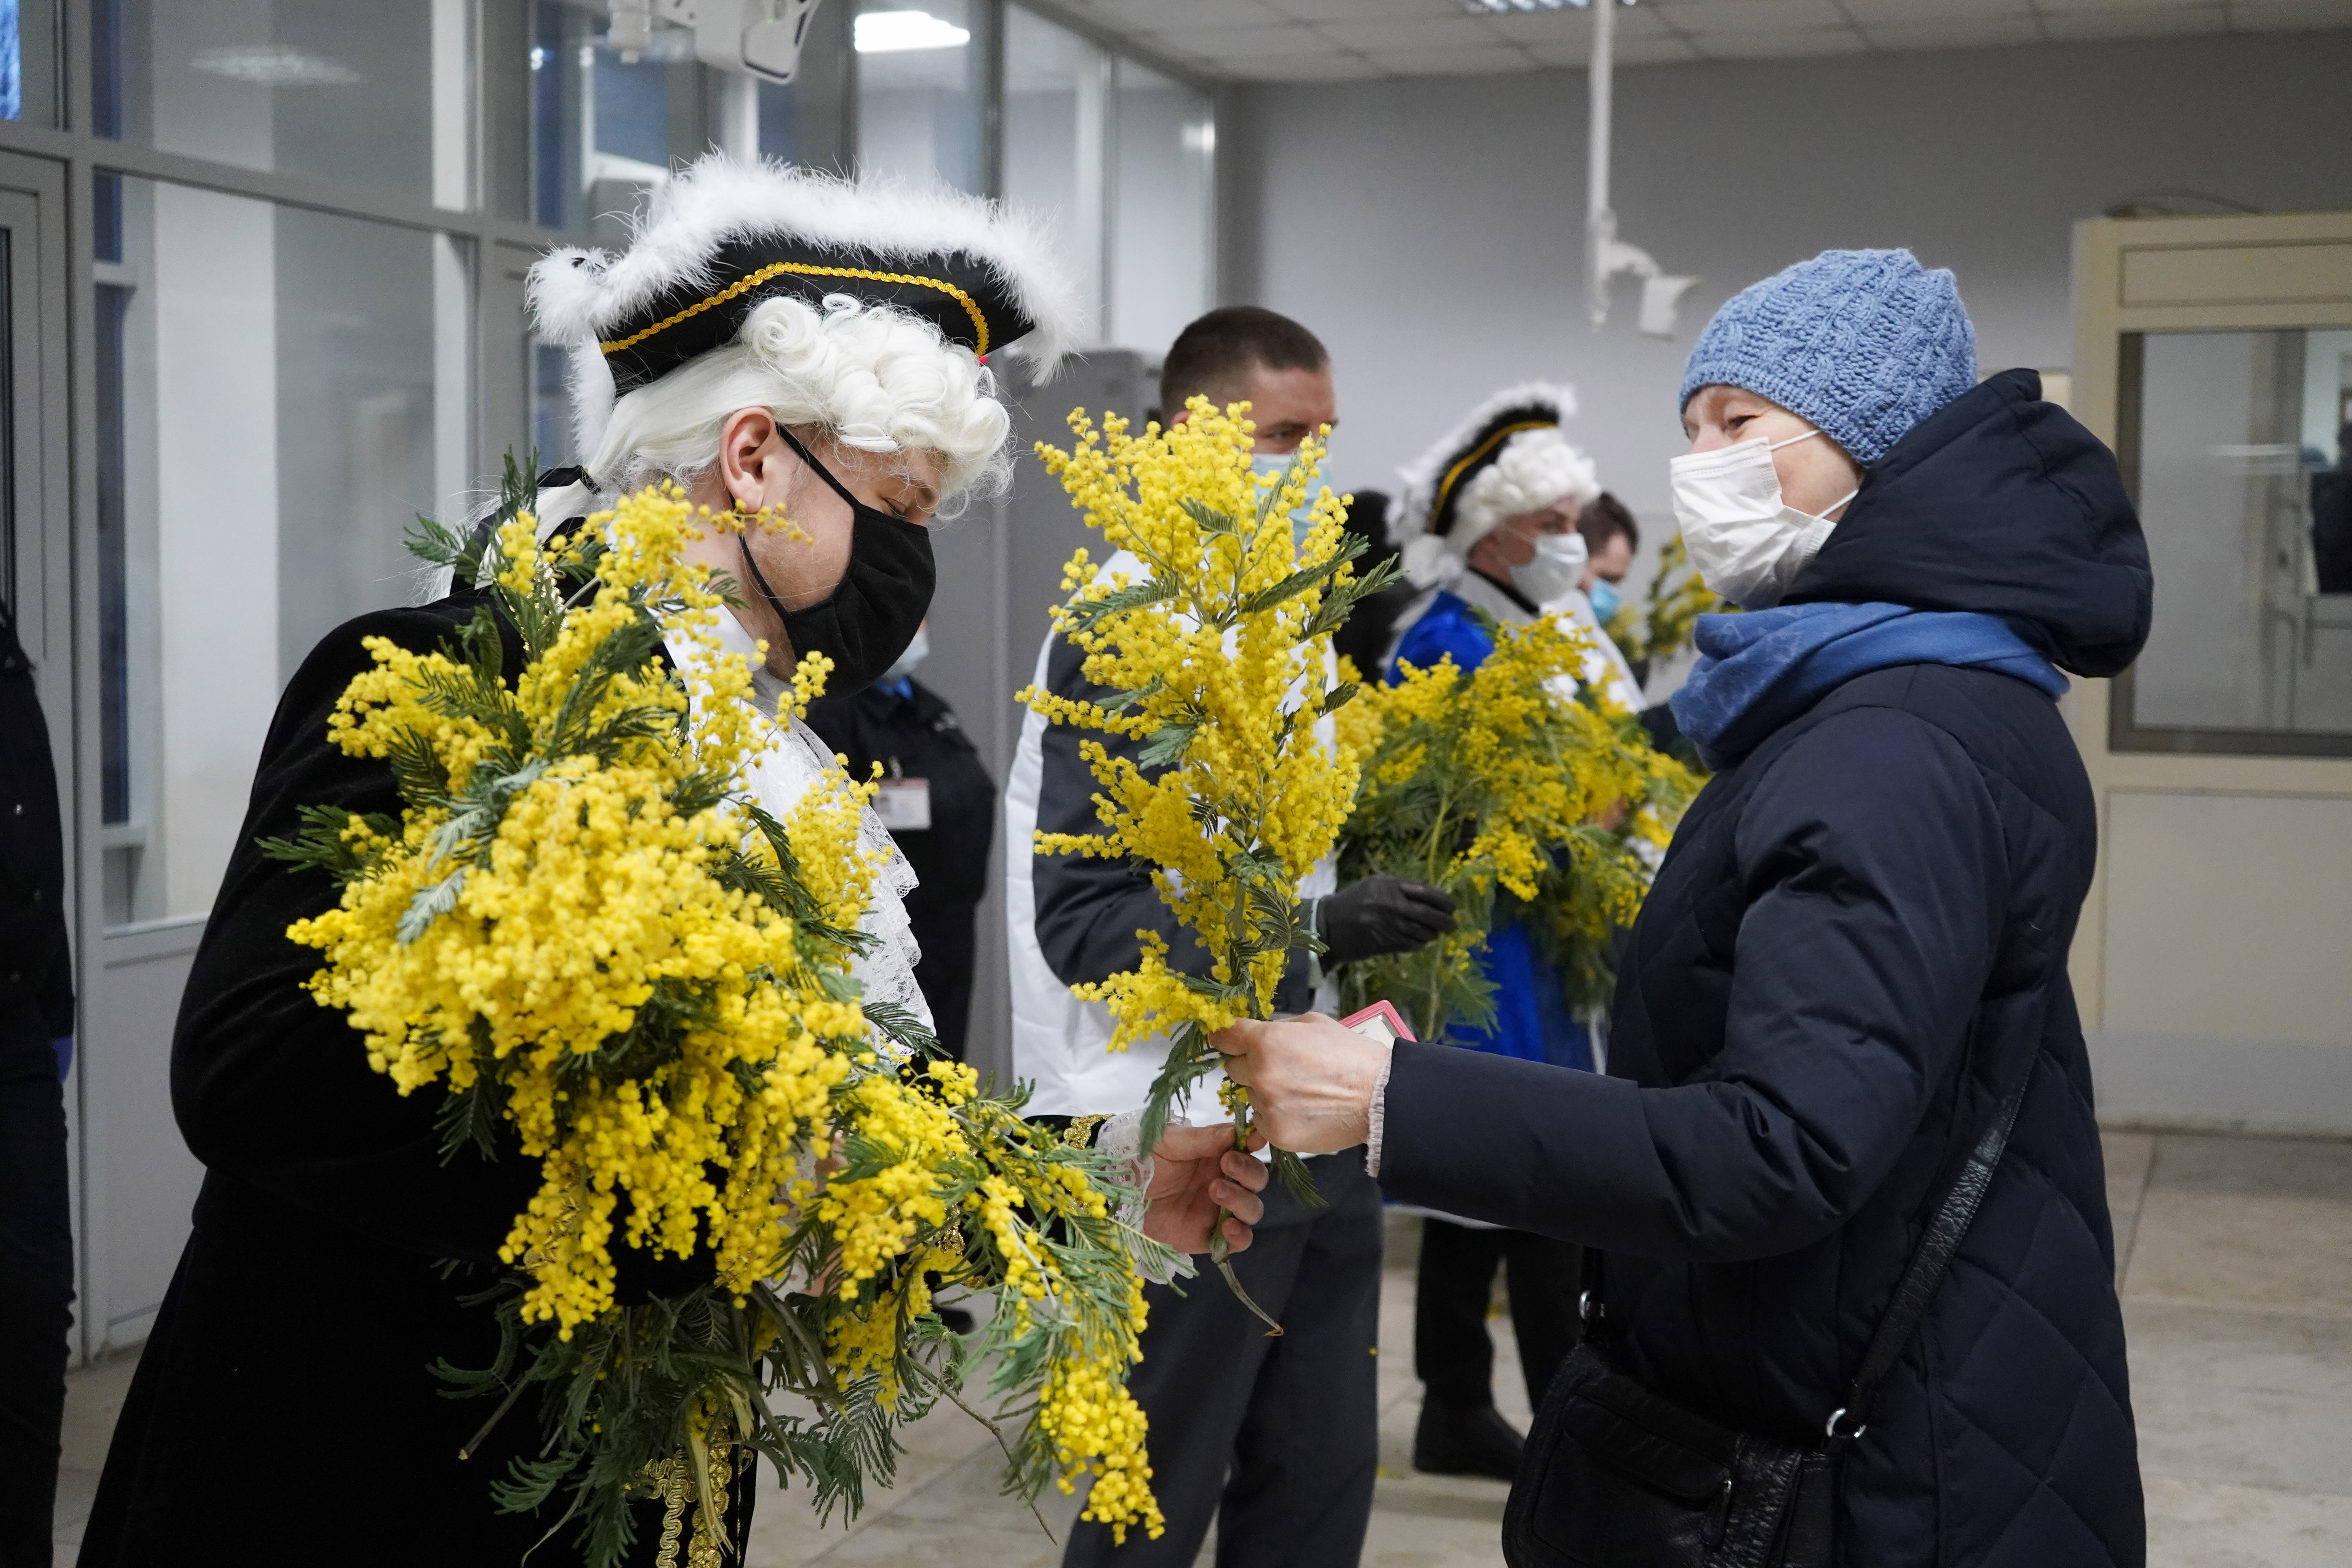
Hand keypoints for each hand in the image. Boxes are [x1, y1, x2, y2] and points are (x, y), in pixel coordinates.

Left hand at [1140, 1123, 1271, 1254]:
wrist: (1117, 1194)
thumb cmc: (1142, 1160)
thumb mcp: (1169, 1142)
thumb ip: (1202, 1139)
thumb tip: (1235, 1131)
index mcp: (1217, 1153)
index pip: (1248, 1148)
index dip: (1256, 1143)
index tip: (1254, 1139)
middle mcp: (1224, 1181)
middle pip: (1257, 1179)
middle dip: (1249, 1171)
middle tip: (1227, 1164)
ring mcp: (1219, 1210)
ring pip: (1252, 1208)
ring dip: (1242, 1200)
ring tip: (1215, 1190)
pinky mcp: (1209, 1237)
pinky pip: (1238, 1241)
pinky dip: (1240, 1235)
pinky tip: (1227, 1226)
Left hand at [1214, 1014, 1387, 1154]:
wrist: (1378, 1096)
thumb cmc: (1350, 1056)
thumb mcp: (1312, 1024)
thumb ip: (1277, 1028)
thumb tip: (1255, 1032)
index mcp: (1266, 1042)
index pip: (1223, 1036)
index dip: (1225, 1036)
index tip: (1227, 1038)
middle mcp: (1260, 1074)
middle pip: (1233, 1068)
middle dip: (1250, 1065)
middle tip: (1279, 1066)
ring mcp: (1267, 1106)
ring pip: (1249, 1095)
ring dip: (1264, 1091)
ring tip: (1298, 1090)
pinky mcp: (1276, 1133)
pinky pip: (1261, 1120)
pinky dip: (1275, 1115)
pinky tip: (1301, 1109)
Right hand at [1318, 875, 1455, 964]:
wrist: (1328, 924)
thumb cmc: (1353, 901)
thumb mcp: (1375, 884)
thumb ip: (1401, 885)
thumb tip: (1429, 890)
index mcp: (1389, 886)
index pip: (1427, 892)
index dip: (1444, 900)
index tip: (1452, 906)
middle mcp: (1391, 905)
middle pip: (1429, 914)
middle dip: (1445, 921)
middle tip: (1452, 924)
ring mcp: (1389, 925)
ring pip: (1422, 932)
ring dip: (1432, 934)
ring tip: (1435, 933)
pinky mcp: (1386, 943)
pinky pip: (1412, 945)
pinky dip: (1420, 944)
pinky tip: (1420, 941)